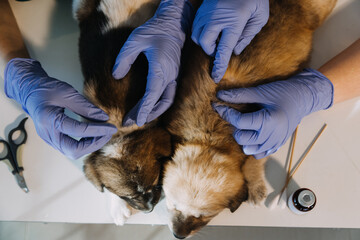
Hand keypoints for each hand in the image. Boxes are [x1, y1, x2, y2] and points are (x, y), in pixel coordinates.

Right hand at [4, 58, 116, 158]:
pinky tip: (93, 134)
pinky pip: (69, 148)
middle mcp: (47, 134)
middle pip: (74, 150)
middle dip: (94, 144)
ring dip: (90, 145)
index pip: (79, 131)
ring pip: (72, 152)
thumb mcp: (68, 93)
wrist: (30, 91)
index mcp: (49, 120)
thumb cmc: (46, 89)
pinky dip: (83, 144)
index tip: (111, 127)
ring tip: (102, 133)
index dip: (98, 130)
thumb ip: (86, 107)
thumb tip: (104, 118)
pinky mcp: (52, 140)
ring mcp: (48, 139)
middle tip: (107, 134)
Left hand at [112, 0, 193, 126]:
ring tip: (139, 118)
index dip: (144, 110)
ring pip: (167, 101)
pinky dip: (159, 104)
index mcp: (161, 69)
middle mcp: (170, 76)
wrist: (173, 25)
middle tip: (129, 122)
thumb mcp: (134, 40)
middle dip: (146, 115)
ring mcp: (174, 76)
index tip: (136, 121)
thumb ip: (124, 58)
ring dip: (154, 112)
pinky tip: (150, 107)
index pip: (152, 95)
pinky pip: (169, 95)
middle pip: (160, 102)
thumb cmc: (154, 30)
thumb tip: (116, 76)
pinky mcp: (174, 76)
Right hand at [192, 0, 268, 82]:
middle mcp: (217, 18)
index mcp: (234, 22)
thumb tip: (236, 51)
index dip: (219, 65)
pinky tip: (212, 29)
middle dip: (210, 50)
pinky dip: (201, 32)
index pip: (223, 49)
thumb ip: (248, 36)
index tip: (215, 77)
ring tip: (216, 37)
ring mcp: (207, 12)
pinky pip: (195, 26)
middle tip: (220, 46)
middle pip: (204, 43)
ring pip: (196, 35)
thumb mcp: (260, 17)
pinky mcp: (202, 8)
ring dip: (205, 41)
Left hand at [214, 69, 332, 158]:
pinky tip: (253, 134)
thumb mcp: (261, 91)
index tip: (218, 105)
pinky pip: (259, 154)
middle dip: (235, 127)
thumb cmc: (284, 92)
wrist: (304, 98)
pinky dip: (253, 147)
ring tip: (245, 126)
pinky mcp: (277, 145)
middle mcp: (272, 136)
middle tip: (236, 116)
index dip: (226, 113)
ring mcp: (275, 143)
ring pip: (248, 149)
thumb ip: (240, 95)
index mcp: (268, 121)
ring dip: (243, 138)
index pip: (239, 122)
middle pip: (241, 138)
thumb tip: (219, 96)